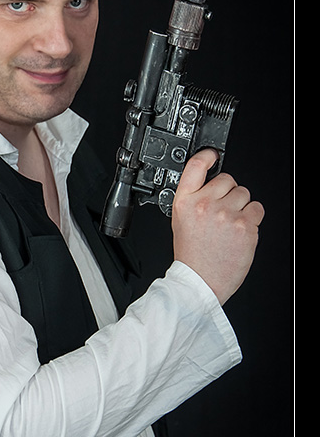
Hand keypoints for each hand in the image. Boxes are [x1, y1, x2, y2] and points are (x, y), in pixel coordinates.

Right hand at [172, 148, 264, 304]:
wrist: (201, 281)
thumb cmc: (192, 255)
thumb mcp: (180, 221)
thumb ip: (193, 199)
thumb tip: (211, 184)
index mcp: (185, 202)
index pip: (196, 166)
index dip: (207, 155)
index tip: (213, 155)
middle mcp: (205, 205)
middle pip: (228, 179)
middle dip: (229, 192)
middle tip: (222, 212)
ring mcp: (226, 215)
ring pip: (244, 193)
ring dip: (242, 205)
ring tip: (230, 224)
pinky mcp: (245, 226)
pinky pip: (257, 209)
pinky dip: (253, 218)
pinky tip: (240, 230)